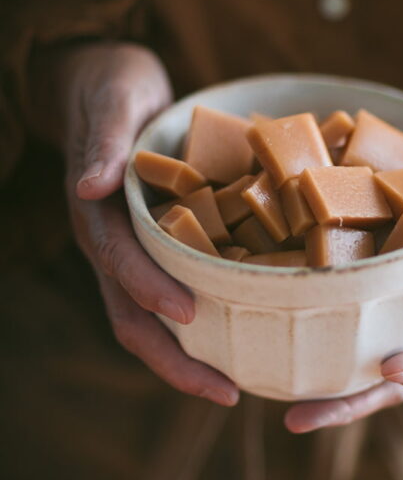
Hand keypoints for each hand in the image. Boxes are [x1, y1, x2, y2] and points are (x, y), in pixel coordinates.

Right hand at [33, 40, 238, 405]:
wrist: (103, 87)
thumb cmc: (111, 88)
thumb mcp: (112, 101)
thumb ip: (102, 142)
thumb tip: (87, 186)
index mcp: (99, 214)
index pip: (120, 264)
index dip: (151, 291)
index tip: (191, 316)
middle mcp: (112, 243)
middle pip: (132, 316)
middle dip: (174, 360)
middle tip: (227, 392)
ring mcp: (132, 251)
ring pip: (149, 319)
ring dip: (186, 357)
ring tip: (235, 386)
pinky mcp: (153, 248)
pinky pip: (171, 295)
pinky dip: (200, 324)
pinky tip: (238, 334)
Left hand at [284, 163, 402, 432]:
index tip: (395, 368)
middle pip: (399, 379)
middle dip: (356, 400)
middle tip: (306, 416)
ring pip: (366, 367)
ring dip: (328, 391)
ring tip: (288, 412)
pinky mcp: (373, 311)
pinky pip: (346, 329)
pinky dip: (316, 341)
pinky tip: (276, 357)